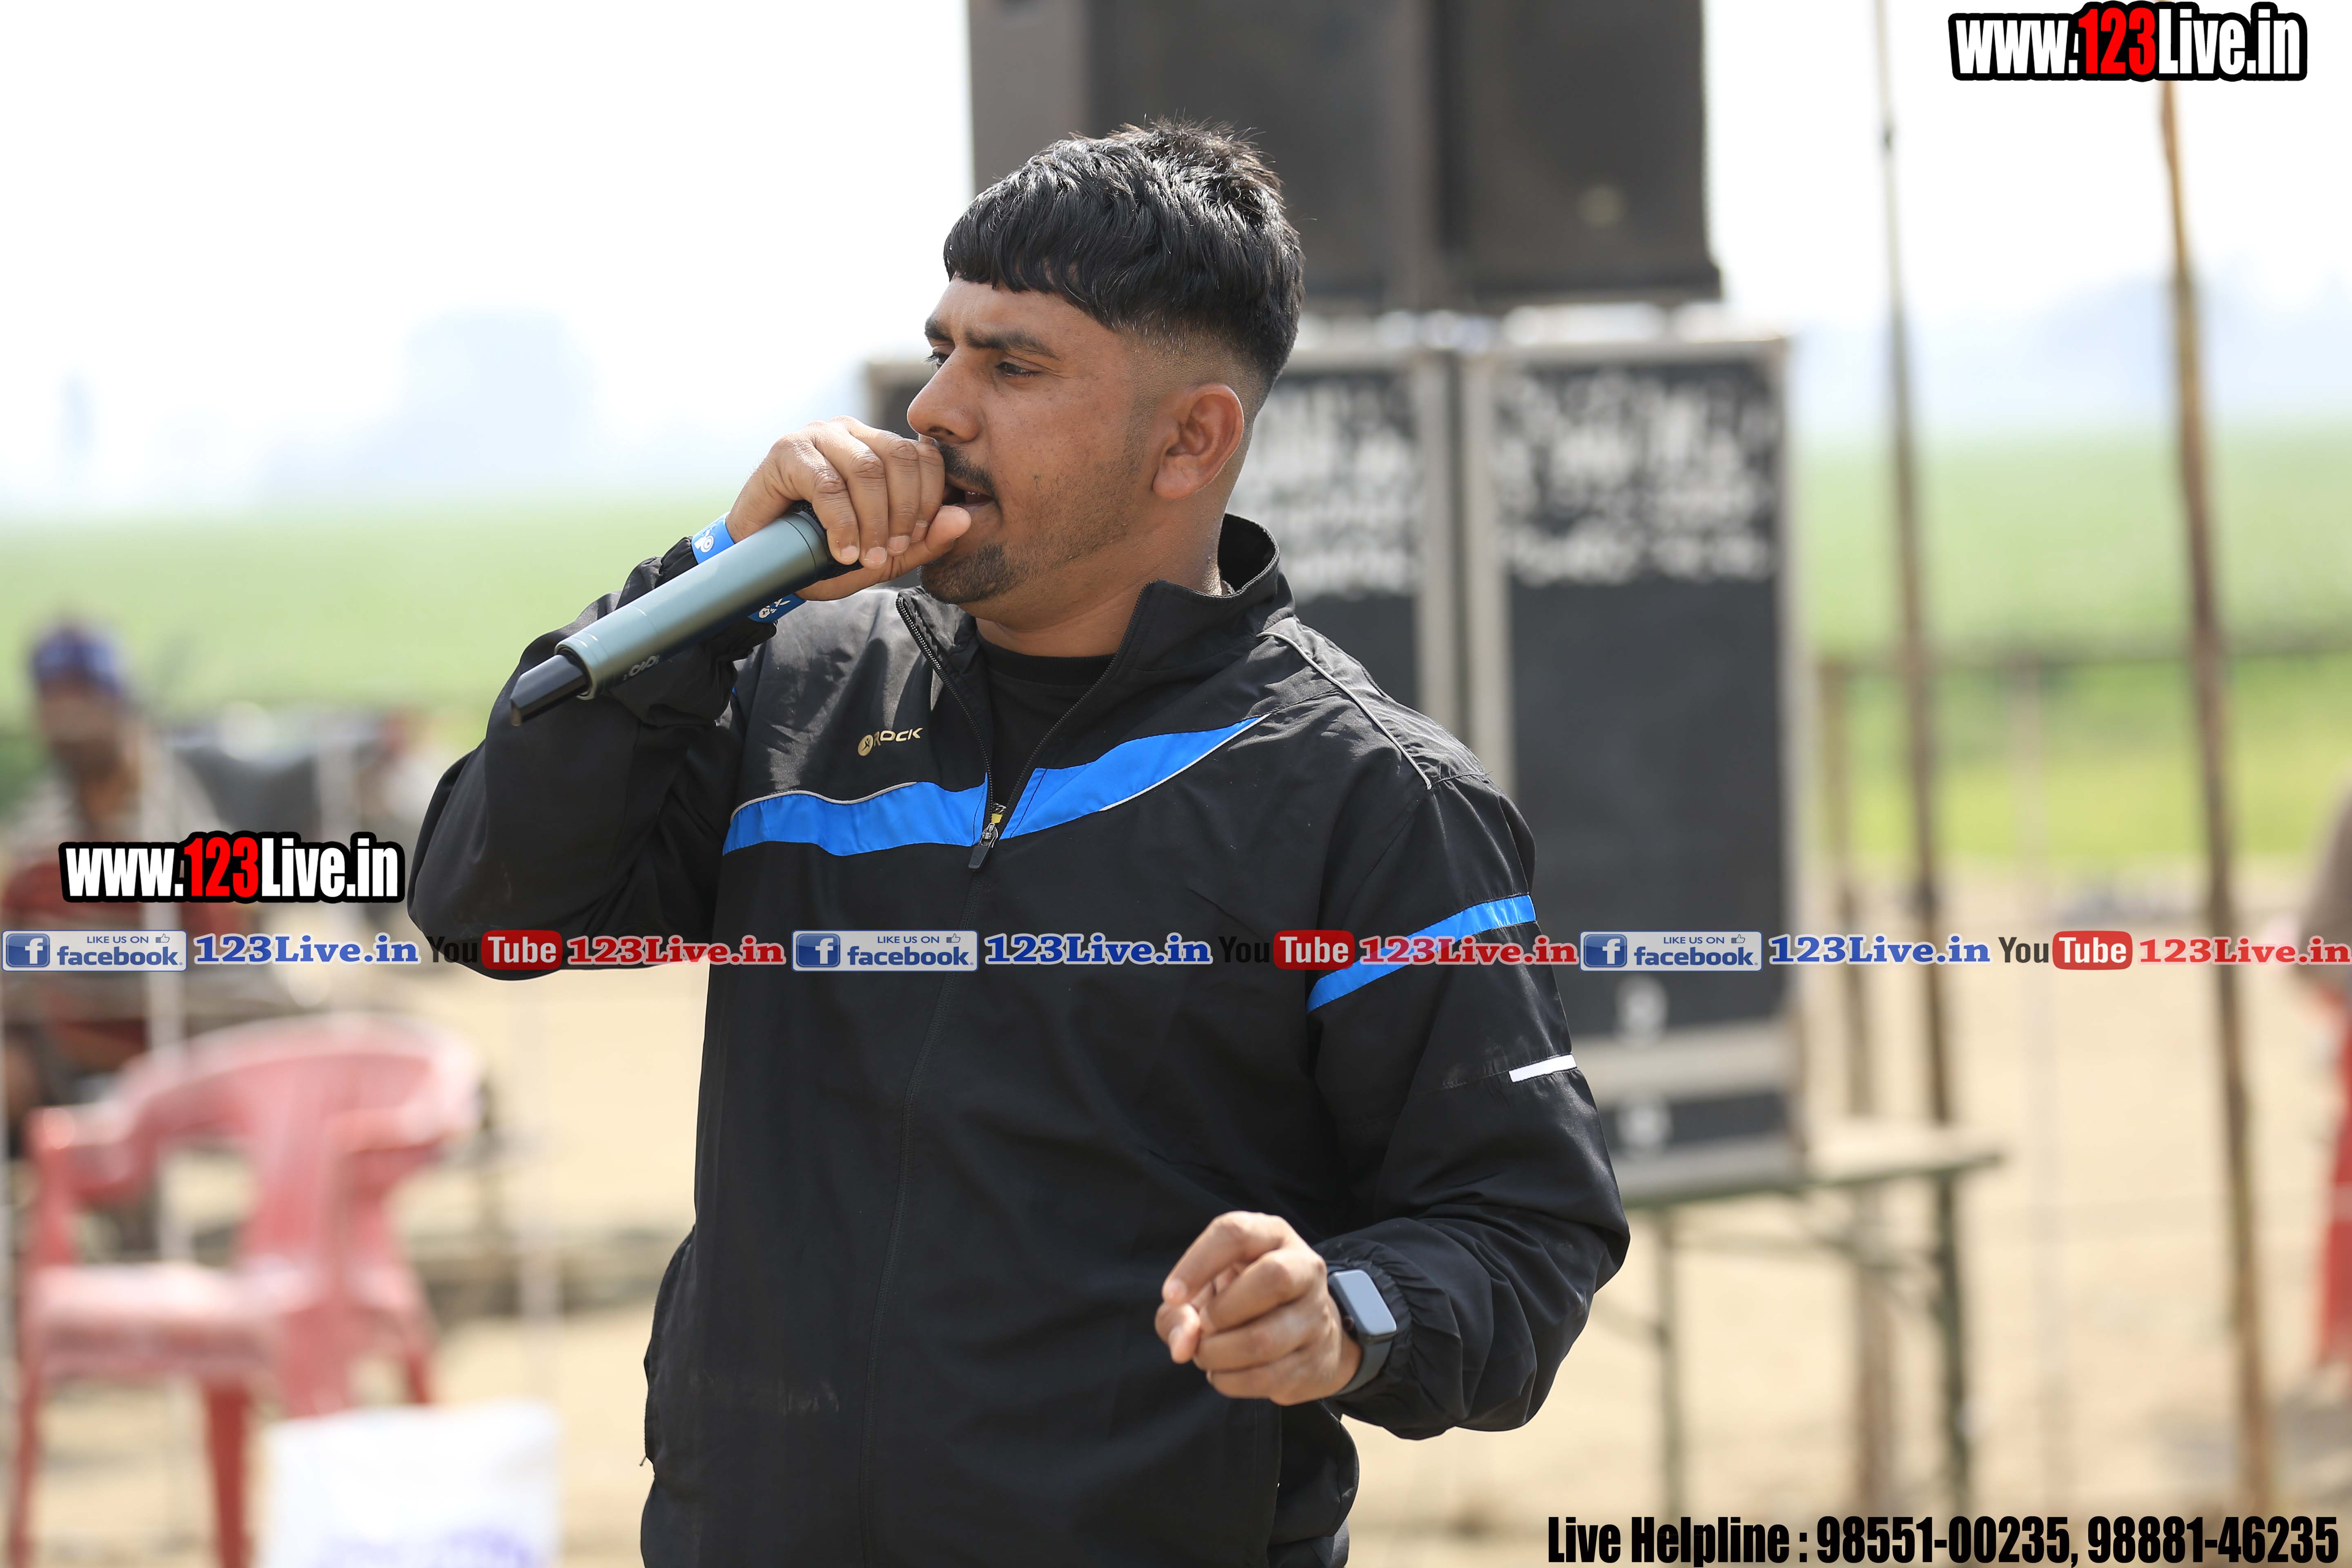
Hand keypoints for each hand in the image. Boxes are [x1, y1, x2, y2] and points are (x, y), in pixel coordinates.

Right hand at [723, 417, 972, 600]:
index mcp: (879, 446)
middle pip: (900, 458)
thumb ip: (924, 541)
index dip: (929, 499)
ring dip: (874, 521)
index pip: (924, 456)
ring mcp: (818, 436)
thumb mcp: (880, 554)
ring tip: (867, 557)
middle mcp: (851, 433)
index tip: (918, 539)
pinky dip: (842, 524)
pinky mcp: (787, 450)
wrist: (761, 559)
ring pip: (867, 469)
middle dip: (903, 512)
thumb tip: (964, 520)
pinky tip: (842, 551)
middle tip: (891, 552)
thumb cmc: (822, 551)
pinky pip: (828, 484)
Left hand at [1155, 1211, 1360, 1404]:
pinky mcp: (1317, 1358)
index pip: (1236, 1233)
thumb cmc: (1240, 1302)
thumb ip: (1178, 1313)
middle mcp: (1304, 1267)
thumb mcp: (1203, 1293)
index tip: (1170, 1295)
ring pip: (1266, 1339)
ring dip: (1219, 1355)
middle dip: (1222, 1311)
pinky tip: (1223, 1373)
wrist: (1306, 1334)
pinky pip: (1268, 1378)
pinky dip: (1231, 1381)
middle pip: (1273, 1278)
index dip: (1197, 1264)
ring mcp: (1316, 1315)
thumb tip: (1182, 1346)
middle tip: (1203, 1325)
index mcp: (1270, 1236)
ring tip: (1206, 1353)